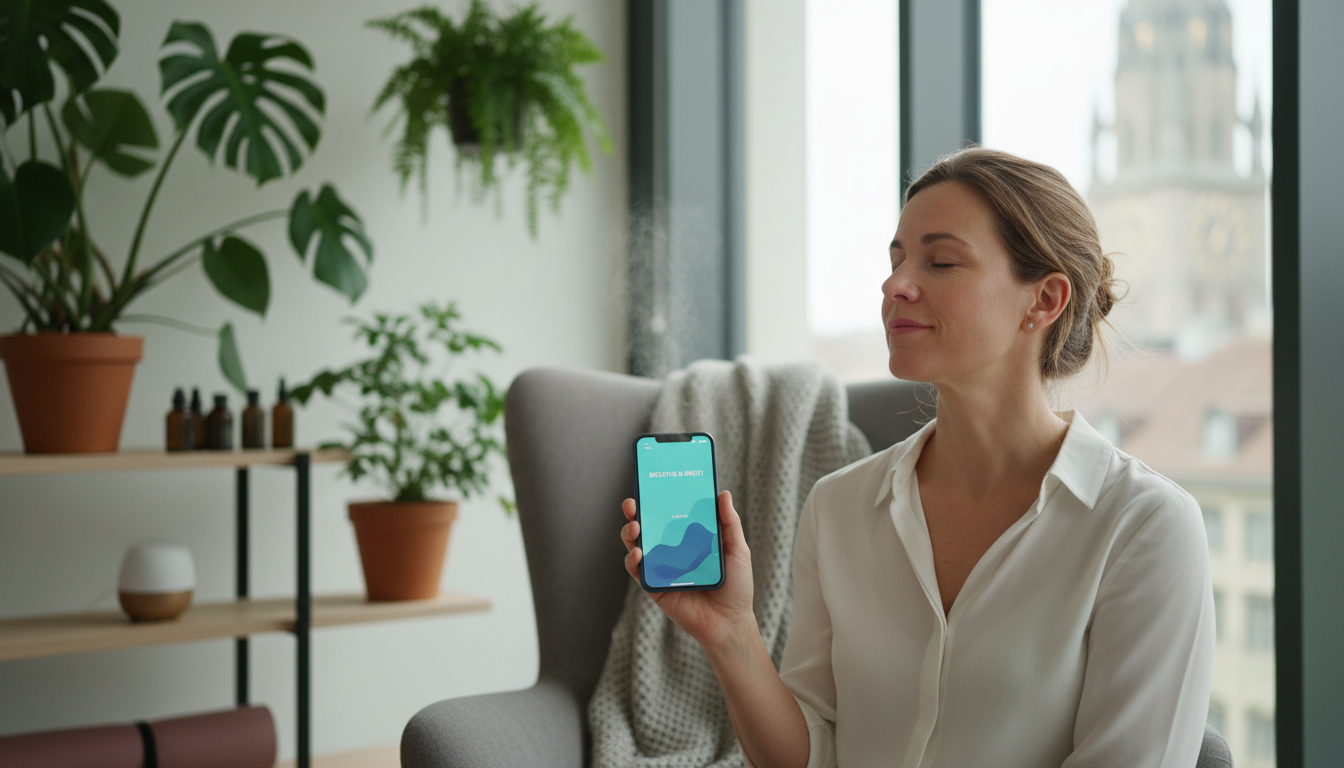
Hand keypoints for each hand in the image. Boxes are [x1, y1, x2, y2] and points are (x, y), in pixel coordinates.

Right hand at [621, 490, 757, 649]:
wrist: (730, 622)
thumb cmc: (736, 587)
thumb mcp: (737, 550)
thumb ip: (730, 523)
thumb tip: (724, 493)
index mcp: (689, 539)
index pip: (670, 514)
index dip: (658, 499)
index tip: (651, 484)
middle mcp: (672, 551)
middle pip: (648, 527)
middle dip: (635, 513)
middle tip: (632, 504)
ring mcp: (661, 568)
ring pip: (637, 546)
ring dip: (630, 534)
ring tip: (635, 526)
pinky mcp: (654, 587)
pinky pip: (637, 572)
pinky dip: (633, 561)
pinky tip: (638, 554)